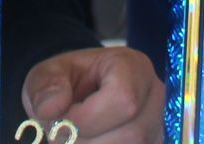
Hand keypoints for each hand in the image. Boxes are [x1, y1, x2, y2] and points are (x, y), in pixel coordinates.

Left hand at [22, 45, 162, 142]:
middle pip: (126, 135)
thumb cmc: (68, 81)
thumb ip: (45, 85)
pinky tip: (87, 142)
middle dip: (83, 140)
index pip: (123, 100)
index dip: (86, 118)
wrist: (80, 95)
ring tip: (73, 137)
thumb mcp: (49, 72)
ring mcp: (158, 129)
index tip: (59, 120)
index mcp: (134, 67)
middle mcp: (155, 98)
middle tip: (60, 131)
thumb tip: (49, 110)